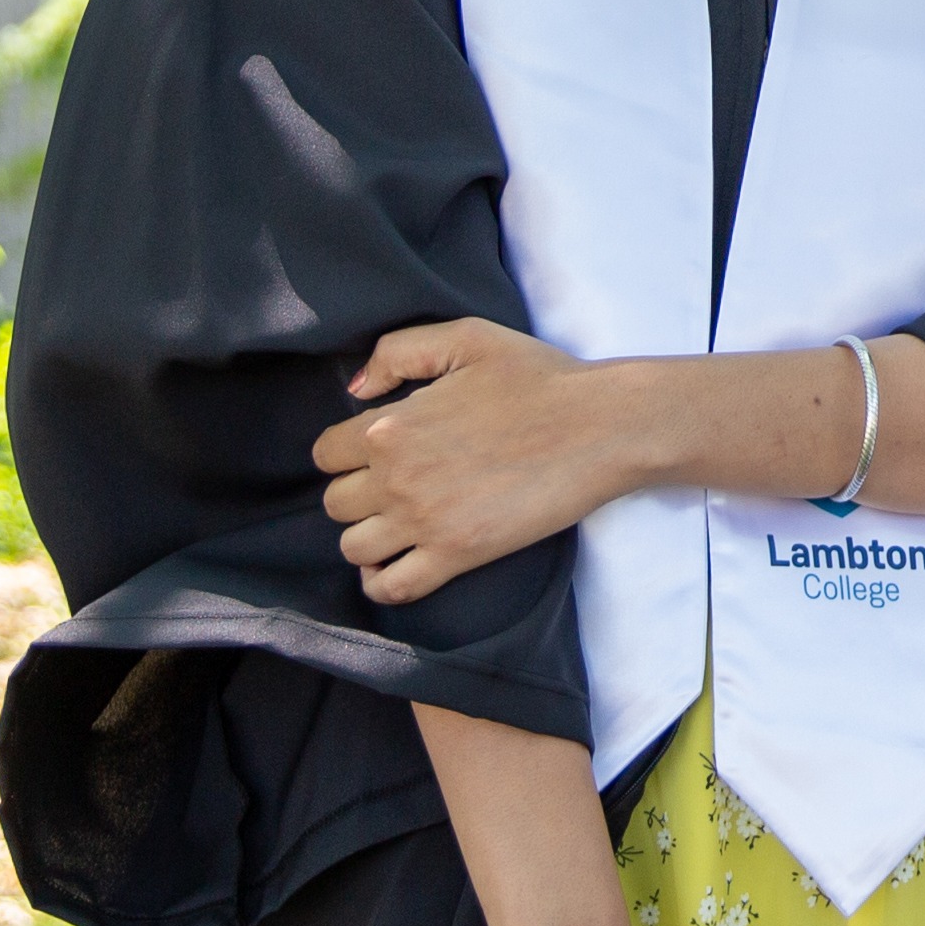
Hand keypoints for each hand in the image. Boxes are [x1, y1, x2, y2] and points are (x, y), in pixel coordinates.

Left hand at [322, 322, 637, 601]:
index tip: (373, 451)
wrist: (598, 427)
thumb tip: (356, 390)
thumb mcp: (467, 338)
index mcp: (391, 425)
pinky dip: (381, 582)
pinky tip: (394, 564)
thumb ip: (398, 352)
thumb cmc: (538, 377)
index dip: (345, 451)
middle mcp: (397, 478)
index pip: (326, 453)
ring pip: (354, 546)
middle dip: (357, 493)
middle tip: (393, 484)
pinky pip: (392, 588)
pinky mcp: (457, 555)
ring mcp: (425, 522)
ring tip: (395, 524)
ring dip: (368, 536)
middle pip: (335, 503)